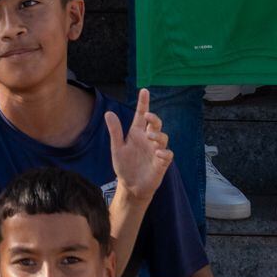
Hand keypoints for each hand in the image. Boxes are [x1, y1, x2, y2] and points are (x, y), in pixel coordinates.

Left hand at [105, 87, 172, 201]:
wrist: (130, 186)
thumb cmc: (124, 165)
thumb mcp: (117, 148)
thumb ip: (115, 131)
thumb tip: (108, 113)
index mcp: (136, 133)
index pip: (141, 115)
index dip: (143, 103)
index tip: (144, 90)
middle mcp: (148, 139)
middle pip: (156, 124)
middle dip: (154, 118)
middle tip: (149, 116)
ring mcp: (156, 150)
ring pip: (163, 137)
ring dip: (158, 135)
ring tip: (149, 137)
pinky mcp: (161, 162)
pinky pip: (167, 154)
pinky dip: (164, 152)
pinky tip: (157, 152)